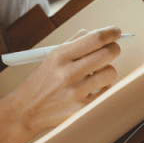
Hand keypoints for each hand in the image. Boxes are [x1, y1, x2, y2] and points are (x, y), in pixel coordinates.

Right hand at [8, 26, 122, 141]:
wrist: (27, 111)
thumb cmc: (42, 82)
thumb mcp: (51, 57)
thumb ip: (74, 42)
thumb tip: (98, 33)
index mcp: (60, 56)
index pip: (94, 38)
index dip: (110, 33)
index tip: (116, 32)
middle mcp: (68, 73)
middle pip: (107, 54)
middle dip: (113, 49)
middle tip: (111, 51)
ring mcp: (76, 92)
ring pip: (111, 73)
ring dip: (108, 71)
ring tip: (97, 74)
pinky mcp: (81, 109)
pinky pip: (107, 92)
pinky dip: (104, 88)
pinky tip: (94, 88)